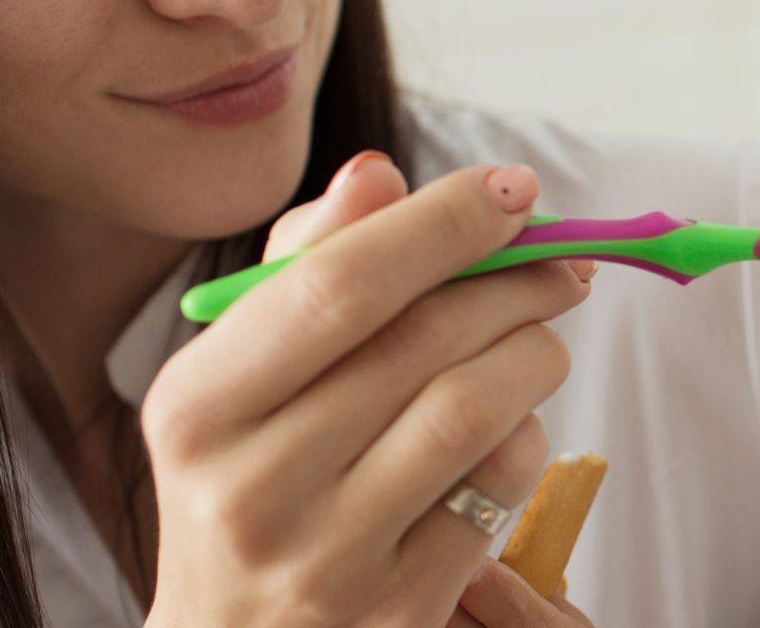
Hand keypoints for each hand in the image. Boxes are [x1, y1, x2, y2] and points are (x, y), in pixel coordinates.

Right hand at [140, 152, 593, 626]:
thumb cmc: (249, 481)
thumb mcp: (240, 382)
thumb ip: (307, 268)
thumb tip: (378, 174)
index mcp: (198, 407)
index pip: (338, 284)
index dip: (441, 223)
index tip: (512, 187)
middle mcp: (250, 489)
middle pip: (423, 340)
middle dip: (514, 280)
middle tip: (561, 260)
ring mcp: (327, 561)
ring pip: (474, 410)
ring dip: (534, 352)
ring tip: (540, 336)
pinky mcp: (400, 611)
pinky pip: (500, 489)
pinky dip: (528, 437)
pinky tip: (513, 424)